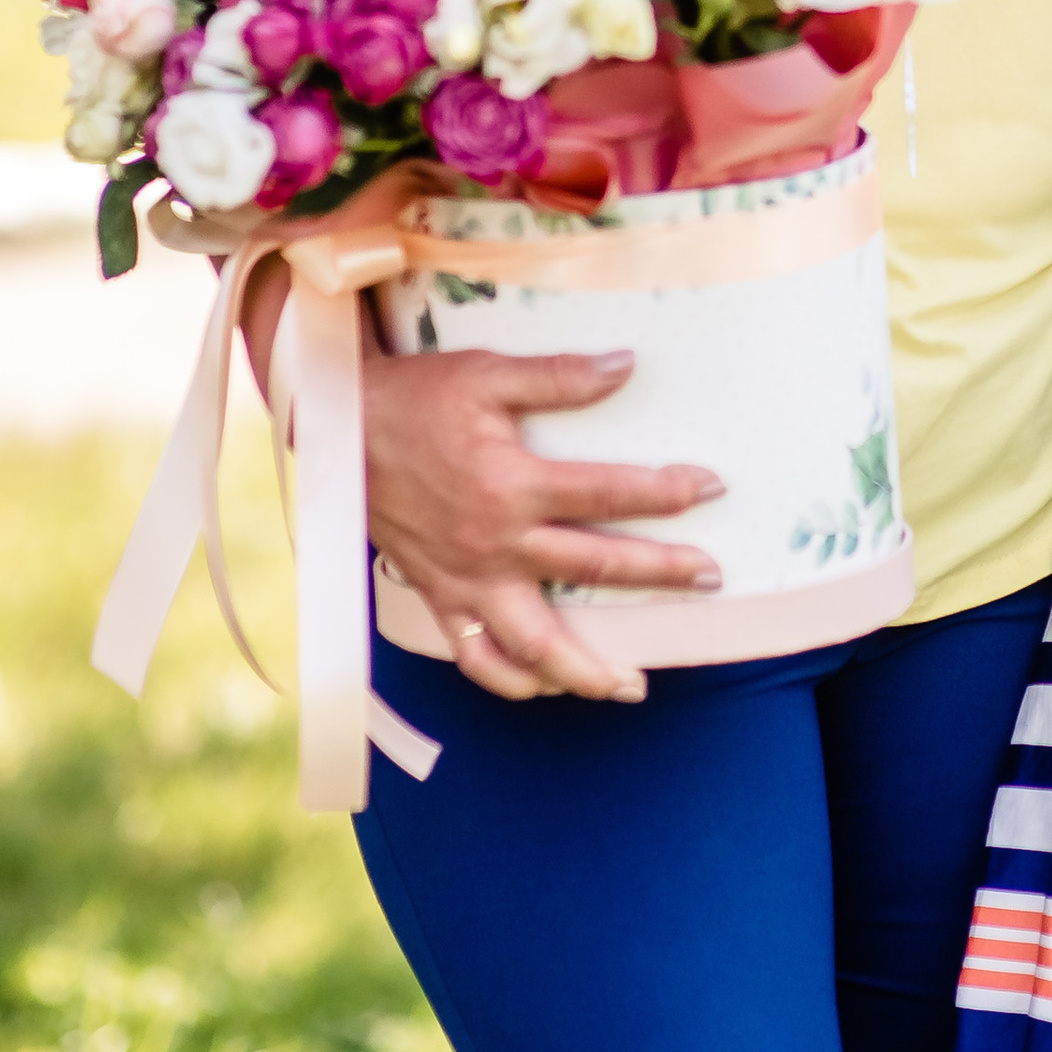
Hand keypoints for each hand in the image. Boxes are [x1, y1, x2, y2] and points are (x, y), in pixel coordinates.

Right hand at [358, 340, 724, 707]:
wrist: (340, 427)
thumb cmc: (417, 397)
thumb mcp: (487, 373)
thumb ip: (558, 377)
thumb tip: (626, 364)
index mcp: (513, 485)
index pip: (609, 495)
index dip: (666, 492)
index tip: (711, 487)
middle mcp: (496, 544)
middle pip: (594, 570)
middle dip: (661, 575)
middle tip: (711, 577)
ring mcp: (466, 580)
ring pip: (535, 643)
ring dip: (587, 669)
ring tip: (632, 685)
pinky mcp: (439, 597)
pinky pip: (476, 656)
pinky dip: (511, 680)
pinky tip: (544, 687)